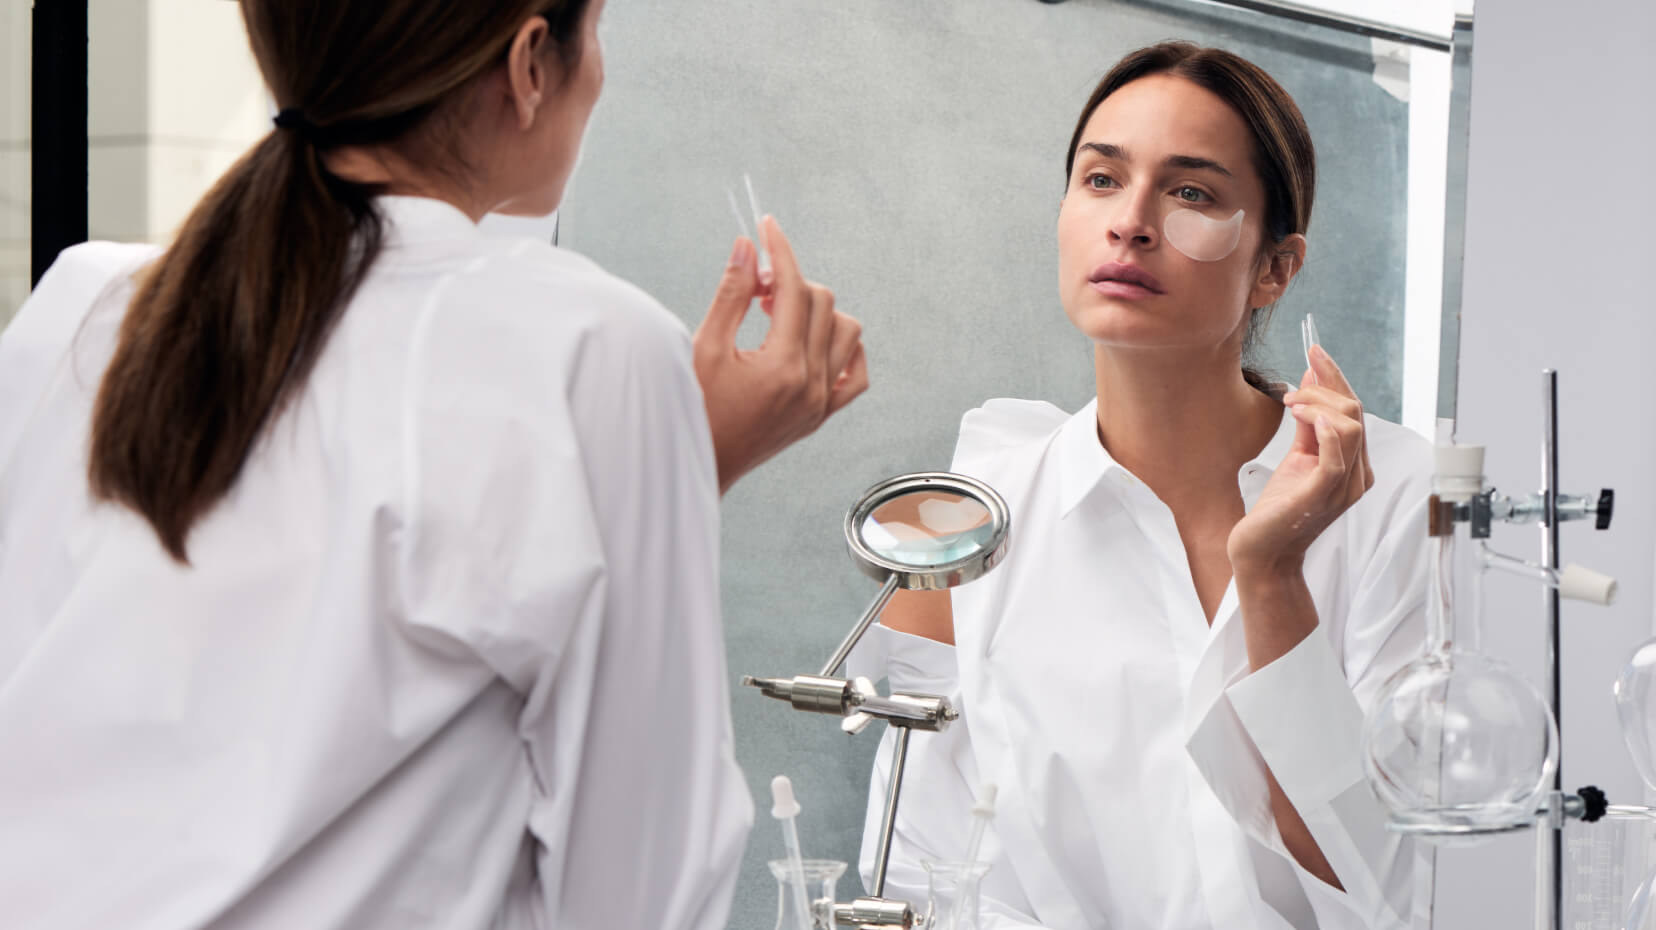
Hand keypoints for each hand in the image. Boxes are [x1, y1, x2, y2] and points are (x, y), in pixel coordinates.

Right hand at [693, 216, 867, 493]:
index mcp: (782, 367)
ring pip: (846, 332)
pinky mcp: (821, 416)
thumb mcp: (705, 348)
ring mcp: (821, 403)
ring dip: (817, 310)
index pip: (793, 289)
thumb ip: (732, 295)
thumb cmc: (694, 414)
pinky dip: (843, 349)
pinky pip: (856, 374)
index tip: (768, 227)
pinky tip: (813, 342)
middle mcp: (811, 385)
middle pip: (821, 302)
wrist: (701, 467)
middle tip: (756, 285)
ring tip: (777, 315)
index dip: (780, 251)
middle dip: (790, 281)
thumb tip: (748, 249)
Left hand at [1227, 344, 1372, 576]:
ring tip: (1290, 403)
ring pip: (1350, 427)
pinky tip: (1303, 414)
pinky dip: (1324, 428)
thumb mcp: (1297, 458)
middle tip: (1293, 388)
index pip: (1355, 412)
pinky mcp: (1322, 495)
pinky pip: (1337, 454)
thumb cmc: (1279, 509)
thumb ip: (1308, 425)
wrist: (1262, 552)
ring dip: (1318, 404)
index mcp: (1354, 465)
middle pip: (1355, 414)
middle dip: (1324, 388)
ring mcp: (1343, 487)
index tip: (1314, 351)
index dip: (1336, 378)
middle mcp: (1357, 476)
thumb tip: (1309, 383)